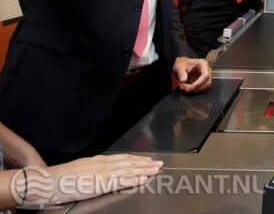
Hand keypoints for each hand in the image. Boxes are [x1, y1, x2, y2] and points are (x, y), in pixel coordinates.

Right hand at [22, 154, 161, 205]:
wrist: (47, 181)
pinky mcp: (99, 183)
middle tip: (158, 164)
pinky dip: (133, 179)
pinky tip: (142, 178)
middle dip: (145, 163)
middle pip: (128, 162)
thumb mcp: (80, 172)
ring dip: (143, 169)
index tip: (147, 160)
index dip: (136, 160)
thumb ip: (93, 172)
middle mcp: (102, 164)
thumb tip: (102, 174)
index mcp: (97, 161)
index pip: (122, 159)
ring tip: (155, 170)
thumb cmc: (59, 180)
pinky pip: (120, 180)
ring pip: (128, 169)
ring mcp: (101, 173)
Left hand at [173, 57, 211, 92]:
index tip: (190, 87)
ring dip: (195, 90)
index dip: (199, 83)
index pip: (206, 75)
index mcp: (203, 64)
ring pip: (205, 87)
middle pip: (207, 83)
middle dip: (196, 88)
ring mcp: (206, 76)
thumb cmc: (181, 64)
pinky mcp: (203, 81)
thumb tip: (183, 80)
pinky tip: (187, 88)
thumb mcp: (179, 67)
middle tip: (184, 88)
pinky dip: (194, 90)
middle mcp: (207, 70)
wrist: (181, 65)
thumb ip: (181, 73)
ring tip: (184, 88)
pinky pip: (202, 88)